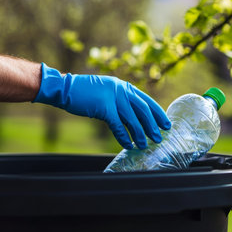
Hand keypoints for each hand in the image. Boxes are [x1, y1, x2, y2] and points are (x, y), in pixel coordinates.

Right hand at [33, 63, 170, 148]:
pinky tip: (128, 145)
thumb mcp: (107, 93)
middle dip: (153, 125)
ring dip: (140, 134)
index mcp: (124, 87)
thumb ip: (120, 103)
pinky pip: (117, 126)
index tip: (166, 124)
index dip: (158, 113)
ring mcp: (113, 98)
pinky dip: (123, 137)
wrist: (65, 88)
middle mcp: (121, 90)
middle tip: (159, 137)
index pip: (146, 101)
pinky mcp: (103, 107)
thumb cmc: (85, 93)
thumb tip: (134, 119)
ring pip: (132, 119)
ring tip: (145, 145)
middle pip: (143, 110)